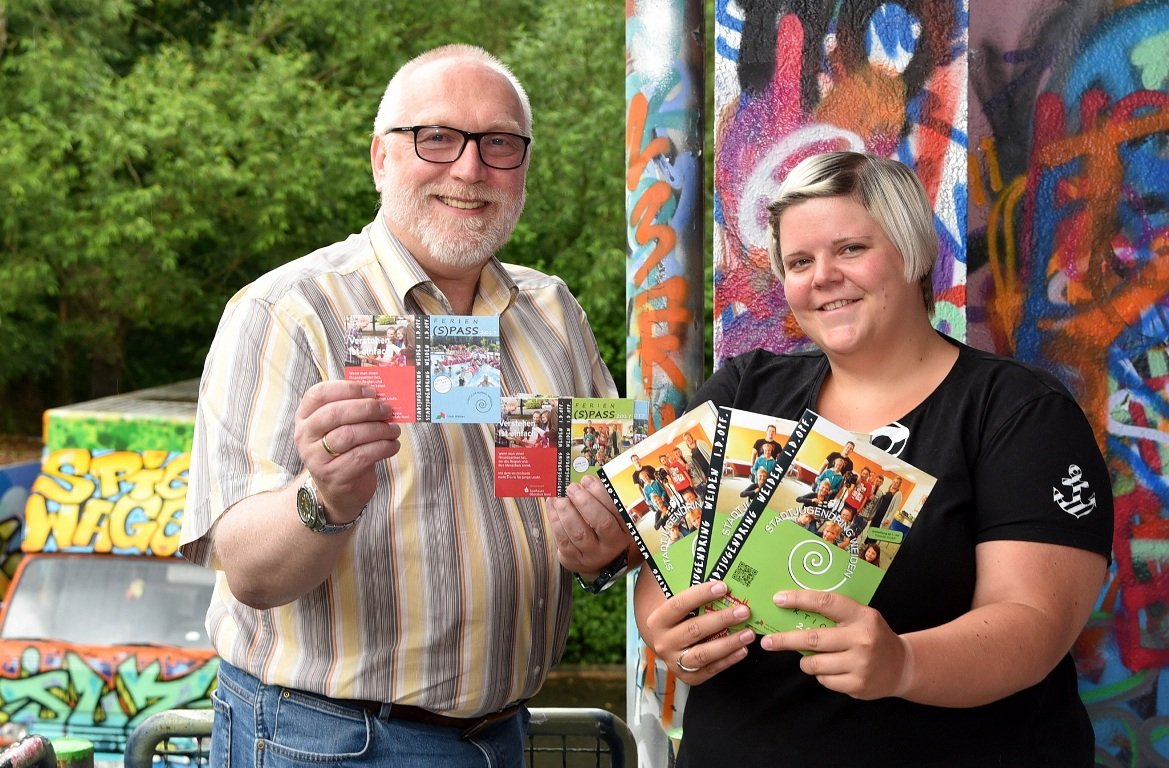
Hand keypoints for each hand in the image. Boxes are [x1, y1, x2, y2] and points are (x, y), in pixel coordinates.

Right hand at [293, 381, 400, 519]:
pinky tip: (393, 445)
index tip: (372, 391)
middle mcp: (305, 436)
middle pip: (335, 413)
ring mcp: (316, 458)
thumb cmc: (344, 450)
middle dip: (366, 408)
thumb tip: (382, 395)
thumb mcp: (341, 427)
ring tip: (394, 430)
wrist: (339, 490)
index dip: (347, 388)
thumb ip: (355, 409)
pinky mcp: (333, 475)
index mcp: (305, 416)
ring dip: (378, 429)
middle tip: (387, 410)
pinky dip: (382, 448)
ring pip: (349, 435)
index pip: (319, 394)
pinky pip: (361, 456)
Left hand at [547, 475, 632, 576]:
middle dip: (584, 502)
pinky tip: (552, 506)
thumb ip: (602, 498)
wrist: (596, 559)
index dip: (601, 493)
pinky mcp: (573, 559)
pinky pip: (563, 539)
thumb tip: (586, 480)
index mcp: (625, 529)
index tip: (587, 480)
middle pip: (601, 523)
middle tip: (572, 488)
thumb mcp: (611, 515)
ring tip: (560, 498)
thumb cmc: (603, 529)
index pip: (617, 510)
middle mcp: (611, 545)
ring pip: (579, 533)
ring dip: (566, 511)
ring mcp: (592, 555)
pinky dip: (555, 520)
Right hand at [643, 580, 754, 683]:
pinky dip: (728, 660)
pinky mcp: (688, 677)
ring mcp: (675, 662)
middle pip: (694, 630)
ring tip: (749, 633)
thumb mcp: (672, 600)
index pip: (679, 604)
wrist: (662, 643)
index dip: (701, 594)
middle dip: (721, 619)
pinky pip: (711, 669)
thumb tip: (711, 560)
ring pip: (703, 653)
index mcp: (657, 620)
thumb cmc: (675, 616)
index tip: (723, 586)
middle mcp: (663, 642)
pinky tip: (743, 650)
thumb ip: (686, 585)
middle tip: (744, 611)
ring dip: (729, 643)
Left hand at [760, 590, 911, 698]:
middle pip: (812, 639)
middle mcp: (861, 639)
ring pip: (815, 663)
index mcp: (861, 616)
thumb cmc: (873, 636)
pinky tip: (833, 669)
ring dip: (806, 661)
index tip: (778, 599)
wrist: (902, 666)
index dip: (799, 599)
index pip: (826, 603)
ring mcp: (860, 664)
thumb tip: (792, 610)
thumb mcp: (860, 617)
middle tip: (767, 641)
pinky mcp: (857, 684)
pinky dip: (821, 675)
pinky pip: (824, 680)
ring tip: (811, 658)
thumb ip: (834, 614)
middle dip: (785, 640)